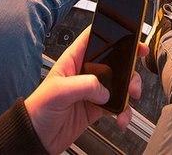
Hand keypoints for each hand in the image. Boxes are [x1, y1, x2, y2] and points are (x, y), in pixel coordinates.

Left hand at [25, 26, 147, 154]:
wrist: (36, 137)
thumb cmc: (38, 109)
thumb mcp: (58, 91)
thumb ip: (83, 85)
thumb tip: (104, 90)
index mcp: (74, 59)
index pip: (96, 38)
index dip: (114, 33)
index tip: (131, 38)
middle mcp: (86, 72)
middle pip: (115, 60)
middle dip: (129, 66)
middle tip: (135, 74)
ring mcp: (93, 89)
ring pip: (120, 83)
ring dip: (130, 90)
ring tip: (130, 98)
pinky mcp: (97, 107)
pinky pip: (118, 105)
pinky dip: (124, 111)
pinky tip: (120, 117)